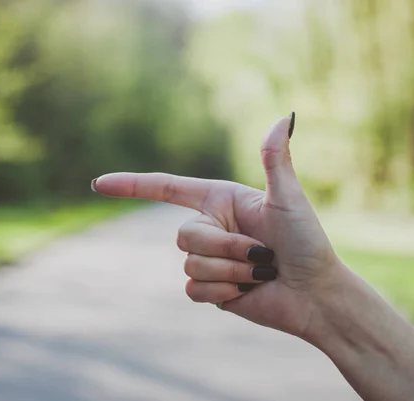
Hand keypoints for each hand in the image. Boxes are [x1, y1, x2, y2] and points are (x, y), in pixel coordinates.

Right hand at [92, 114, 341, 339]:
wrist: (314, 294)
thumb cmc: (307, 242)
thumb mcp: (289, 198)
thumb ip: (276, 159)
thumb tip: (284, 116)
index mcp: (221, 200)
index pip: (168, 189)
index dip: (132, 185)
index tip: (100, 183)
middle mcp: (210, 227)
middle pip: (184, 236)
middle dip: (226, 247)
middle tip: (263, 254)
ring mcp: (209, 259)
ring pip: (190, 264)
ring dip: (231, 271)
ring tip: (261, 272)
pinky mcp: (210, 288)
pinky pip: (195, 290)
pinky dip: (225, 291)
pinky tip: (248, 291)